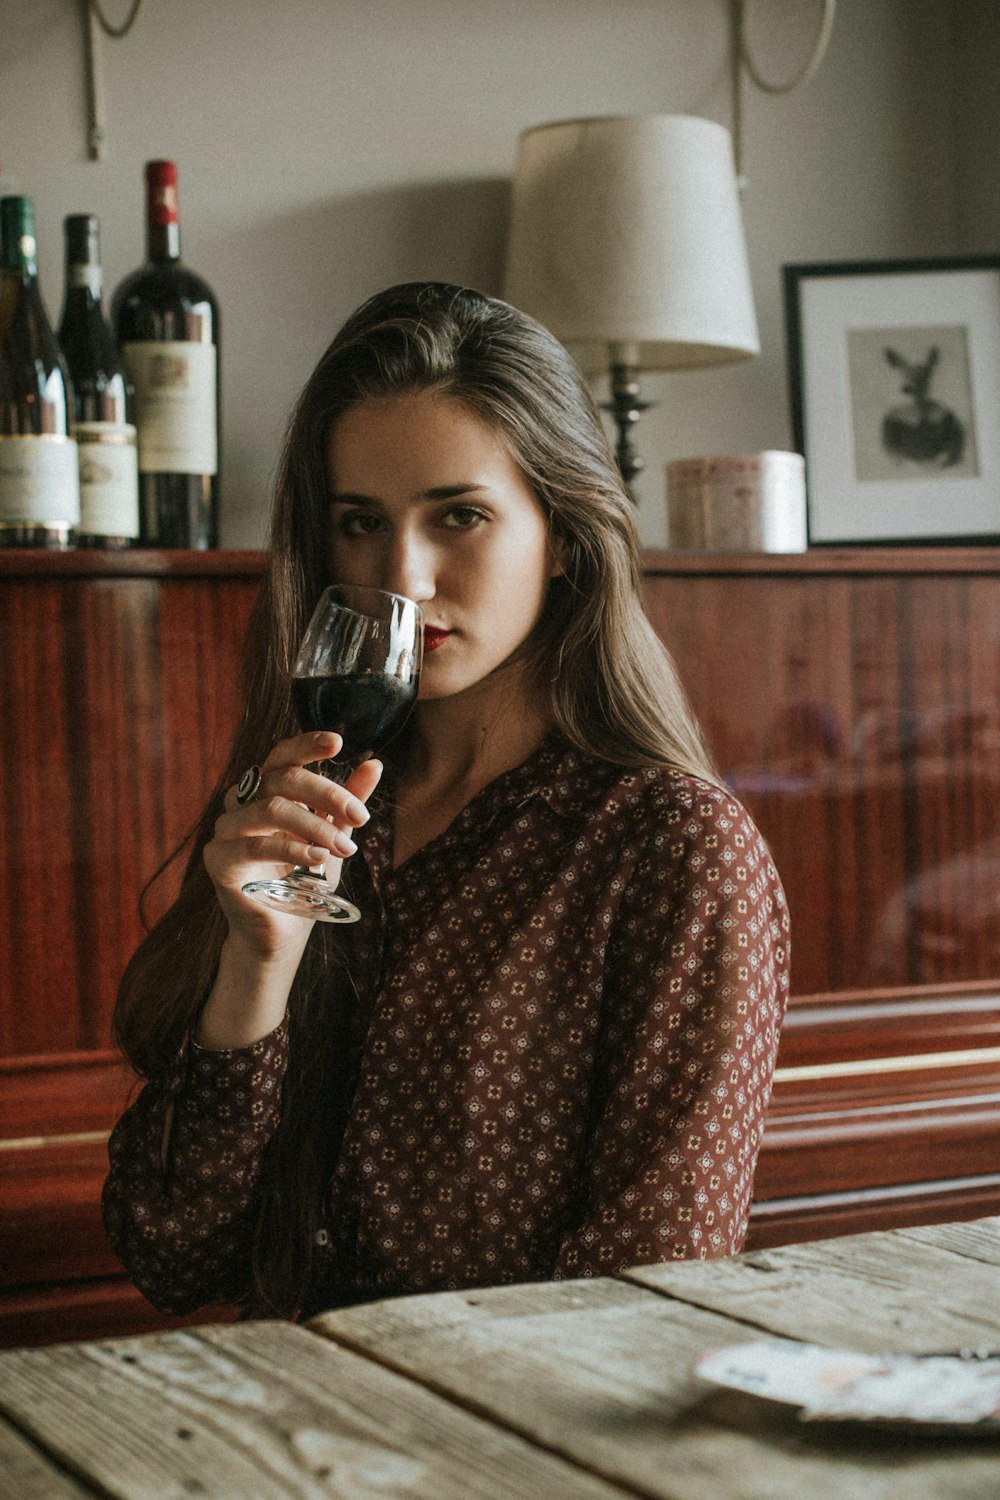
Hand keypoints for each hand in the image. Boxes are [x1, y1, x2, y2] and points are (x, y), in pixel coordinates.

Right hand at [204, 731, 381, 958]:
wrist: (282, 932)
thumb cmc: (305, 880)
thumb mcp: (333, 836)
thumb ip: (348, 803)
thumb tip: (374, 765)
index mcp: (266, 790)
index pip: (282, 756)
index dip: (307, 744)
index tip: (338, 743)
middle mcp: (241, 802)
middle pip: (281, 778)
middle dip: (327, 794)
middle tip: (361, 817)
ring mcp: (226, 830)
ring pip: (271, 808)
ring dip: (315, 826)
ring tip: (344, 848)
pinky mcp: (218, 860)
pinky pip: (256, 845)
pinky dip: (292, 850)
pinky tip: (318, 859)